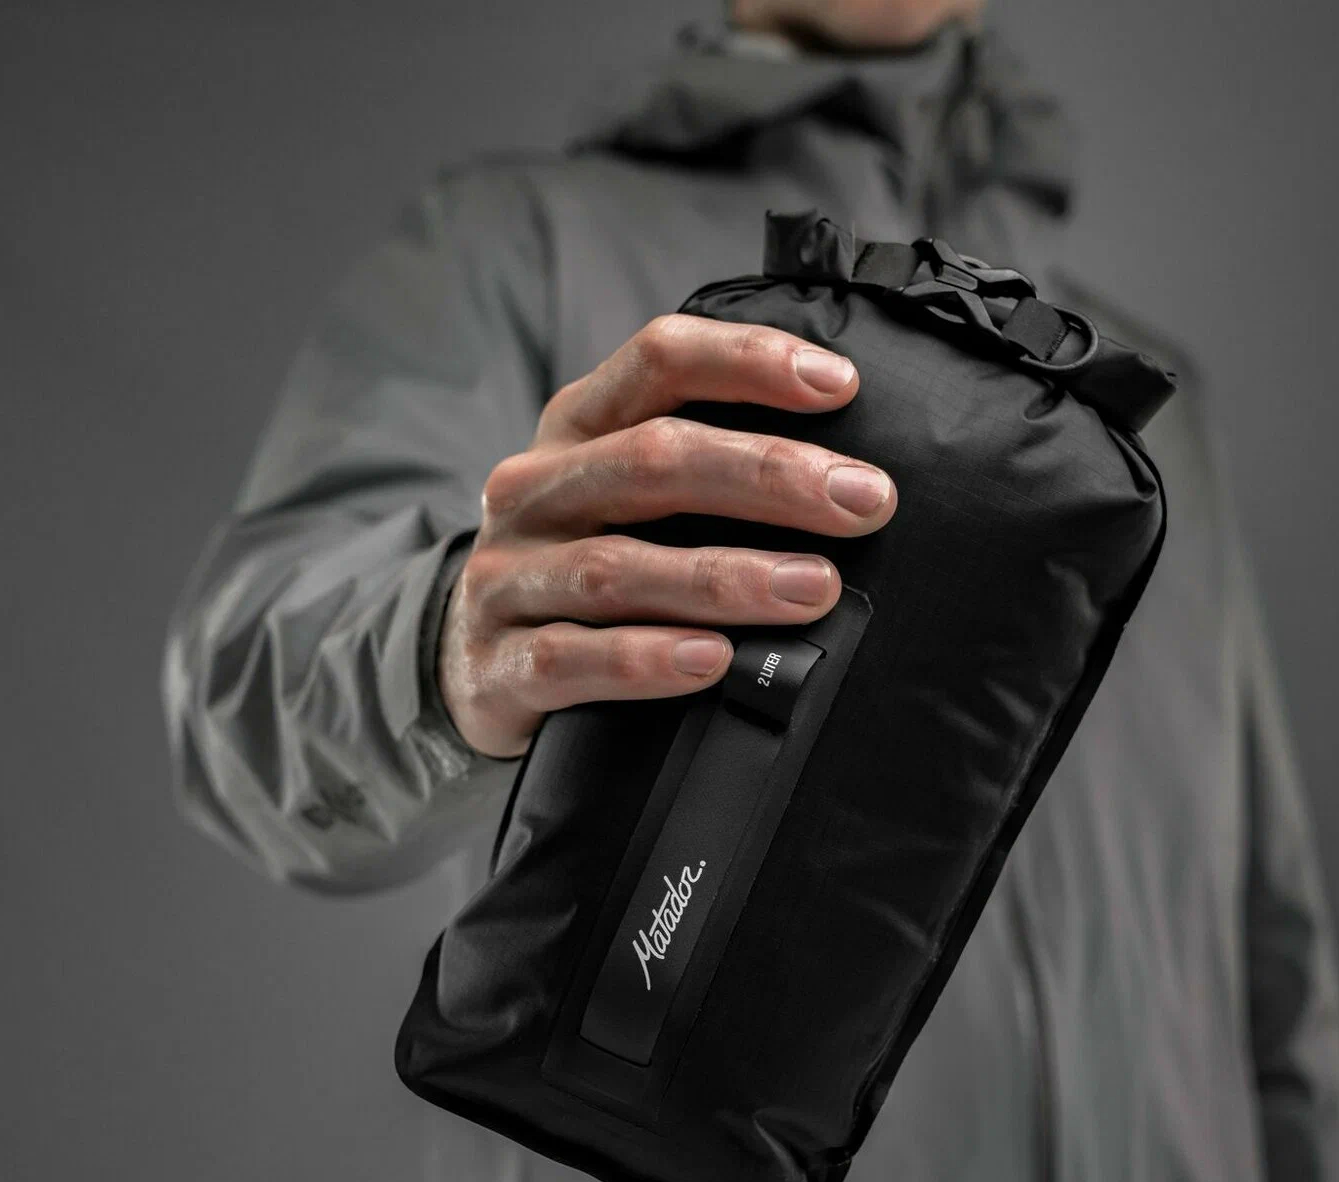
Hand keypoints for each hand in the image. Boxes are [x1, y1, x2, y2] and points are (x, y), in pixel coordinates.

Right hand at [438, 314, 895, 757]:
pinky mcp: (497, 664)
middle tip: (866, 501)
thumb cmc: (589, 560)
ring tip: (816, 588)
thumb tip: (852, 479)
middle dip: (770, 475)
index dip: (749, 361)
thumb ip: (708, 468)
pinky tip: (713, 662)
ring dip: (726, 578)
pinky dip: (646, 661)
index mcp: (577, 425)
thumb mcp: (627, 494)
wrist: (472, 662)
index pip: (659, 359)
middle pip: (652, 460)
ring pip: (618, 567)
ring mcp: (507, 575)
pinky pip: (571, 658)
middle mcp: (534, 487)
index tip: (842, 384)